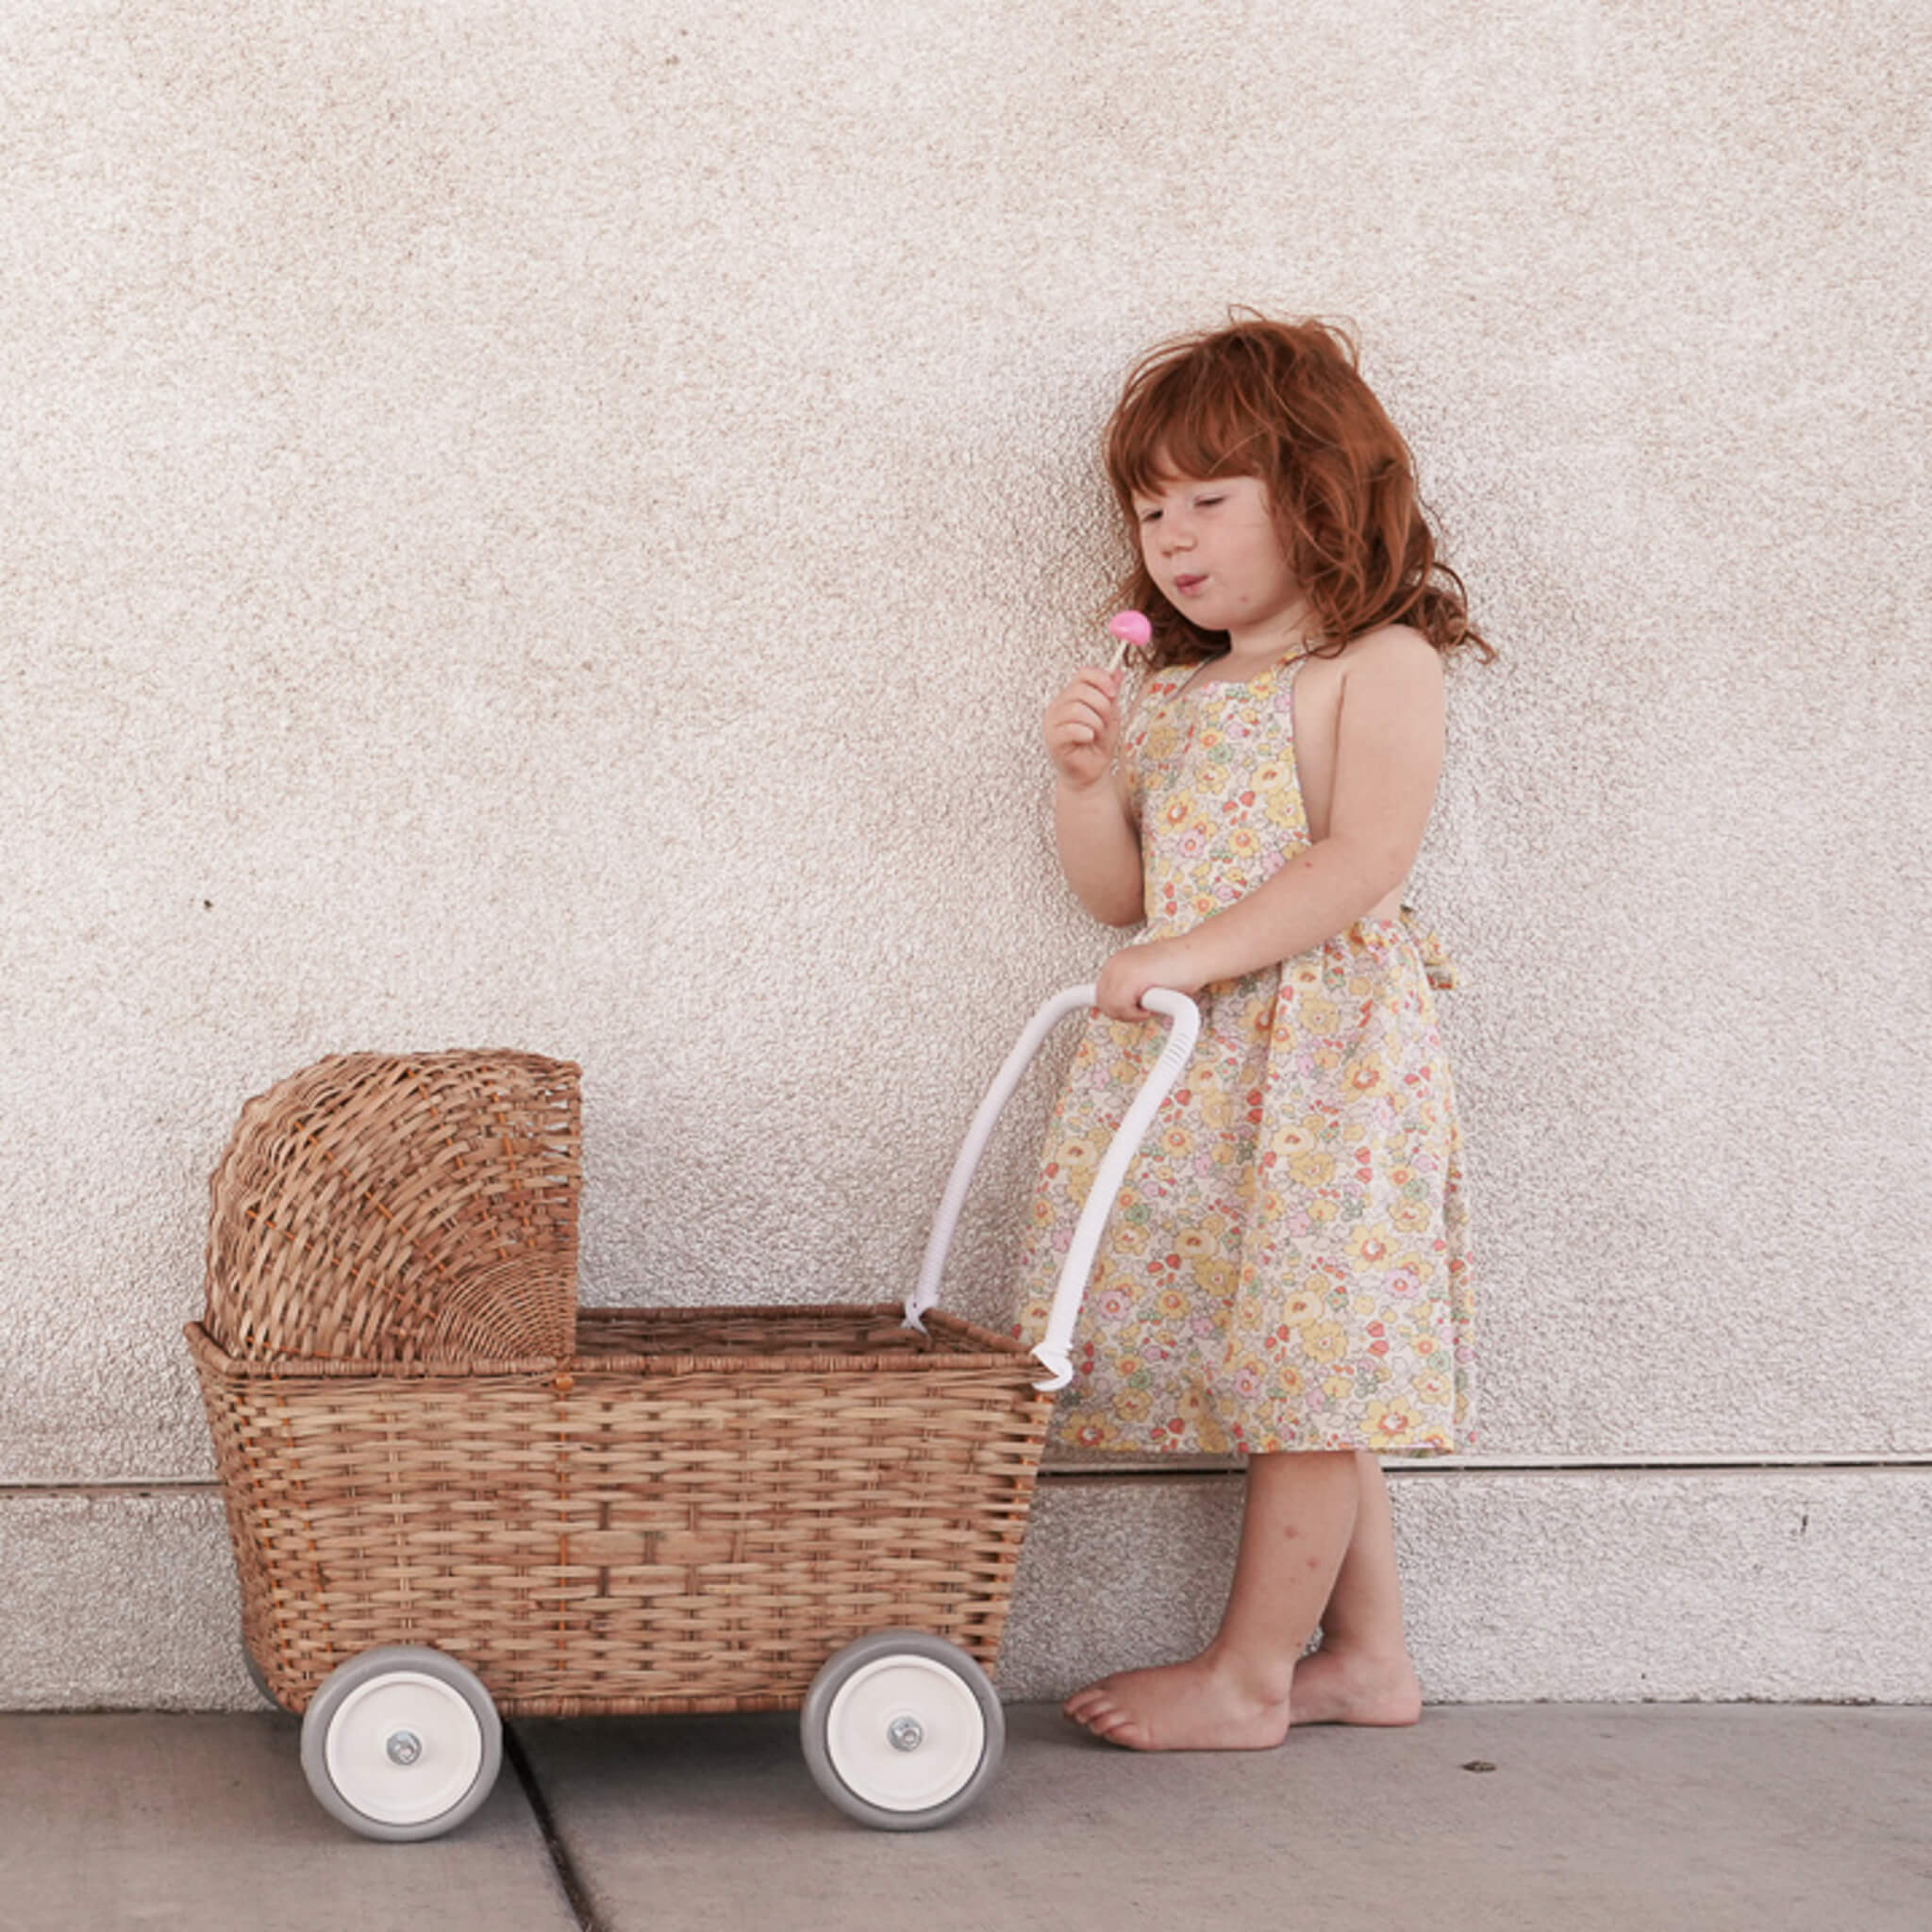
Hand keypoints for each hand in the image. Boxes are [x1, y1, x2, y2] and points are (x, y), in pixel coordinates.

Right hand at [1043, 667, 1123, 791]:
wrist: (1091, 773)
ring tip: (1096, 734)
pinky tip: (1088, 740)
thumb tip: (1117, 672)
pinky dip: (1087, 733)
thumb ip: (1111, 695)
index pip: (1083, 674)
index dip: (1101, 679)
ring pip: (1077, 709)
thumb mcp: (1111, 716)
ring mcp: (1052, 722)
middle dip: (1102, 706)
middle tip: (1105, 722)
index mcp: (1071, 696)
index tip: (1114, 693)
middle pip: (1081, 691)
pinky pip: (1071, 728)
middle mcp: (1058, 706)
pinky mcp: (1053, 740)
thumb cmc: (1097, 745)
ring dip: (1096, 723)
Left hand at [1094, 939, 1202, 1021]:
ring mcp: (1121, 969)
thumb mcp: (1148, 980)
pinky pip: (1121, 1008)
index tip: (1131, 1010)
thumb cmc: (1182, 968)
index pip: (1101, 993)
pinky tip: (1153, 1005)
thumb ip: (1131, 991)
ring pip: (1110, 1007)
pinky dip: (1137, 1014)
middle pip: (1102, 1003)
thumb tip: (1117, 1009)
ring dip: (1131, 1014)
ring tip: (1151, 1006)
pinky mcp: (1131, 977)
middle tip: (1144, 1011)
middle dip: (1122, 1013)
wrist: (1200, 955)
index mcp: (1118, 962)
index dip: (1116, 1007)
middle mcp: (1116, 963)